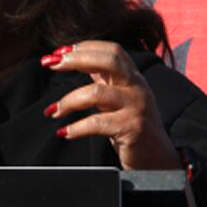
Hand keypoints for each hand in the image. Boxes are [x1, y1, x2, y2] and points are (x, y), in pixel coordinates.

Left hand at [42, 42, 181, 171]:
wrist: (156, 159)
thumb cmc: (132, 127)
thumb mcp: (119, 98)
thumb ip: (104, 79)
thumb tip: (77, 59)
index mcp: (133, 77)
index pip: (111, 50)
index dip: (85, 47)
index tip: (58, 52)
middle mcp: (137, 87)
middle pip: (108, 60)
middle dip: (75, 59)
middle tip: (50, 64)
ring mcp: (136, 106)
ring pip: (96, 93)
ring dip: (68, 101)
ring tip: (53, 112)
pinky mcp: (132, 128)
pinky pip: (97, 124)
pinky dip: (76, 128)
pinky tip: (64, 133)